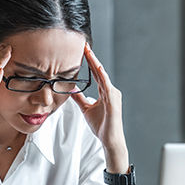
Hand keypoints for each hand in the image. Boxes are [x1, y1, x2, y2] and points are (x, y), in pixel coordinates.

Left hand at [71, 43, 127, 170]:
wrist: (110, 139)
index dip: (89, 62)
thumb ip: (79, 98)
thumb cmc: (102, 125)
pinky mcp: (113, 100)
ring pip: (102, 75)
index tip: (82, 51)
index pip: (95, 73)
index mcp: (104, 92)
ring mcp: (113, 94)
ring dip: (95, 63)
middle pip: (99, 71)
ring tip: (88, 52)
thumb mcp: (86, 109)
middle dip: (91, 58)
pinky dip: (102, 76)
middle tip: (84, 45)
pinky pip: (106, 85)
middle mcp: (110, 90)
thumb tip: (71, 89)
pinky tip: (97, 67)